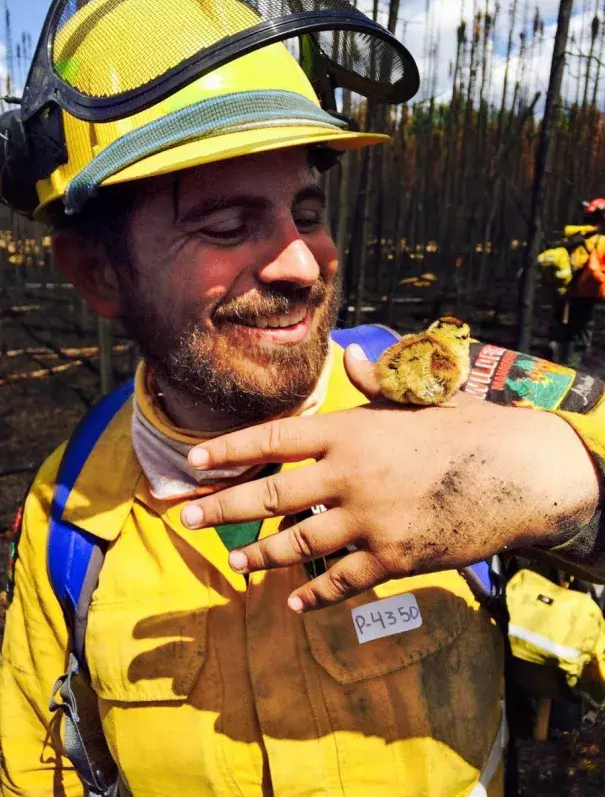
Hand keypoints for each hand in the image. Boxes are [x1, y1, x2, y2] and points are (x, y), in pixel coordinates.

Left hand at [181, 347, 598, 611]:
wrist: (519, 472)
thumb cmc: (466, 428)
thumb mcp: (419, 399)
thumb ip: (376, 384)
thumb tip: (352, 361)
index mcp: (351, 431)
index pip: (275, 439)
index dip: (231, 450)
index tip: (195, 462)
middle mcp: (350, 476)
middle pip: (271, 496)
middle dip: (223, 508)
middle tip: (188, 519)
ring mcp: (368, 522)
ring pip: (298, 544)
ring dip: (261, 557)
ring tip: (235, 565)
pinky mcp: (393, 559)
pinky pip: (343, 581)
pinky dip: (316, 594)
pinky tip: (295, 603)